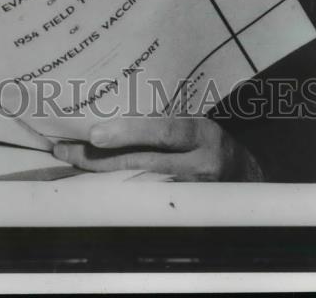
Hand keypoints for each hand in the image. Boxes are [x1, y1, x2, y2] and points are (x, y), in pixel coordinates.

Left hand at [52, 115, 263, 181]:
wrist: (249, 175)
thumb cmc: (213, 138)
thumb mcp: (197, 119)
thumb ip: (165, 118)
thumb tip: (115, 106)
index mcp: (202, 133)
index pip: (162, 132)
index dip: (128, 132)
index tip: (94, 134)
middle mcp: (199, 165)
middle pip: (142, 162)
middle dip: (99, 158)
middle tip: (65, 149)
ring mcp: (192, 191)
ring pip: (138, 183)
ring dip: (101, 174)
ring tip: (70, 161)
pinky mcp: (186, 208)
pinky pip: (145, 197)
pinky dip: (117, 188)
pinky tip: (93, 181)